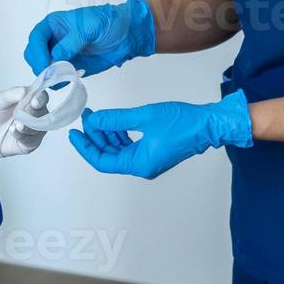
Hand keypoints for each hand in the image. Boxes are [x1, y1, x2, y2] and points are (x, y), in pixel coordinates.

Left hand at [0, 86, 47, 183]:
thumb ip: (11, 94)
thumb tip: (25, 90)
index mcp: (28, 100)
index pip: (41, 97)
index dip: (41, 98)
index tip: (35, 101)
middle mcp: (34, 114)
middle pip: (43, 112)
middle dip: (35, 113)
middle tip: (23, 114)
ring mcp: (33, 129)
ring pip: (40, 128)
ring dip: (29, 126)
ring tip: (17, 125)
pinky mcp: (29, 143)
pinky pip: (32, 140)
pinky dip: (23, 136)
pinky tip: (12, 131)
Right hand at [23, 0, 156, 77]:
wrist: (127, 35)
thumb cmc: (109, 22)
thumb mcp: (89, 27)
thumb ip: (71, 42)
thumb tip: (55, 57)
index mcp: (54, 25)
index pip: (36, 38)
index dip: (37, 52)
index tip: (45, 64)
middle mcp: (53, 40)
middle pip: (33, 55)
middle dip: (39, 66)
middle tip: (52, 75)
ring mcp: (60, 56)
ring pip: (42, 69)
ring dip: (48, 76)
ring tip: (64, 77)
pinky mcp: (69, 69)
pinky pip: (56, 79)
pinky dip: (58, 83)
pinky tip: (70, 79)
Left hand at [68, 91, 252, 179]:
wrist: (209, 125)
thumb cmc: (183, 123)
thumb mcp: (143, 117)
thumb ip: (115, 120)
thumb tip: (94, 120)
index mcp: (139, 164)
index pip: (102, 161)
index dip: (85, 147)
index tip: (74, 134)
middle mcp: (142, 166)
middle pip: (108, 155)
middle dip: (95, 137)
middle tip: (86, 118)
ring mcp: (148, 160)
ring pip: (118, 150)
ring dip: (106, 134)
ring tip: (97, 116)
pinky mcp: (153, 152)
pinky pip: (128, 146)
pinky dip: (118, 134)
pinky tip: (113, 122)